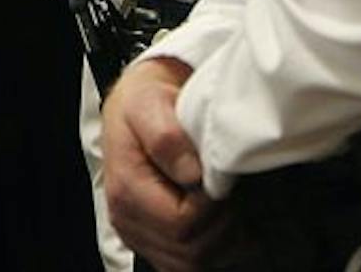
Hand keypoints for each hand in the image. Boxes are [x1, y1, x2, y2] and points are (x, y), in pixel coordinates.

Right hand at [101, 58, 240, 271]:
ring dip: (221, 244)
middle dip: (223, 228)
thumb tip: (191, 172)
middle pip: (190, 253)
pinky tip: (219, 224)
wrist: (136, 106)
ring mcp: (139, 233)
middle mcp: (128, 219)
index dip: (214, 209)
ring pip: (192, 265)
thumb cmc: (144, 104)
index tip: (224, 183)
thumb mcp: (150, 104)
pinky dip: (210, 251)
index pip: (182, 225)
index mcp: (127, 190)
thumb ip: (167, 136)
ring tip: (230, 209)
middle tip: (233, 196)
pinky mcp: (150, 240)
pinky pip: (186, 265)